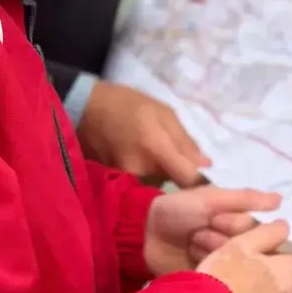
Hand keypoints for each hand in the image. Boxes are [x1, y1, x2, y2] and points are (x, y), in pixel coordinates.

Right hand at [77, 80, 210, 186]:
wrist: (84, 110)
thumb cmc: (128, 105)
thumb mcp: (163, 113)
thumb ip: (185, 141)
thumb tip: (206, 165)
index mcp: (156, 149)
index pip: (188, 180)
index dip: (201, 182)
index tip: (207, 178)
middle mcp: (142, 171)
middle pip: (173, 186)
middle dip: (180, 176)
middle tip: (179, 162)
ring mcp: (126, 181)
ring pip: (157, 186)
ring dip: (163, 177)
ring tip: (157, 159)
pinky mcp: (116, 184)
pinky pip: (141, 185)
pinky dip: (147, 178)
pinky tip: (143, 163)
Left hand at [145, 184, 282, 276]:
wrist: (144, 236)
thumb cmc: (179, 211)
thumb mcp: (210, 198)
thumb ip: (245, 199)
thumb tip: (281, 200)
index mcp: (242, 223)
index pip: (258, 230)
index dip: (235, 225)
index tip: (213, 218)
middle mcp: (240, 245)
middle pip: (248, 250)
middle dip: (219, 239)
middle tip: (196, 233)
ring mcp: (226, 267)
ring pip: (234, 267)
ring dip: (209, 254)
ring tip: (190, 246)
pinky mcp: (213, 284)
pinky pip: (221, 282)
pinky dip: (205, 271)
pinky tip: (191, 264)